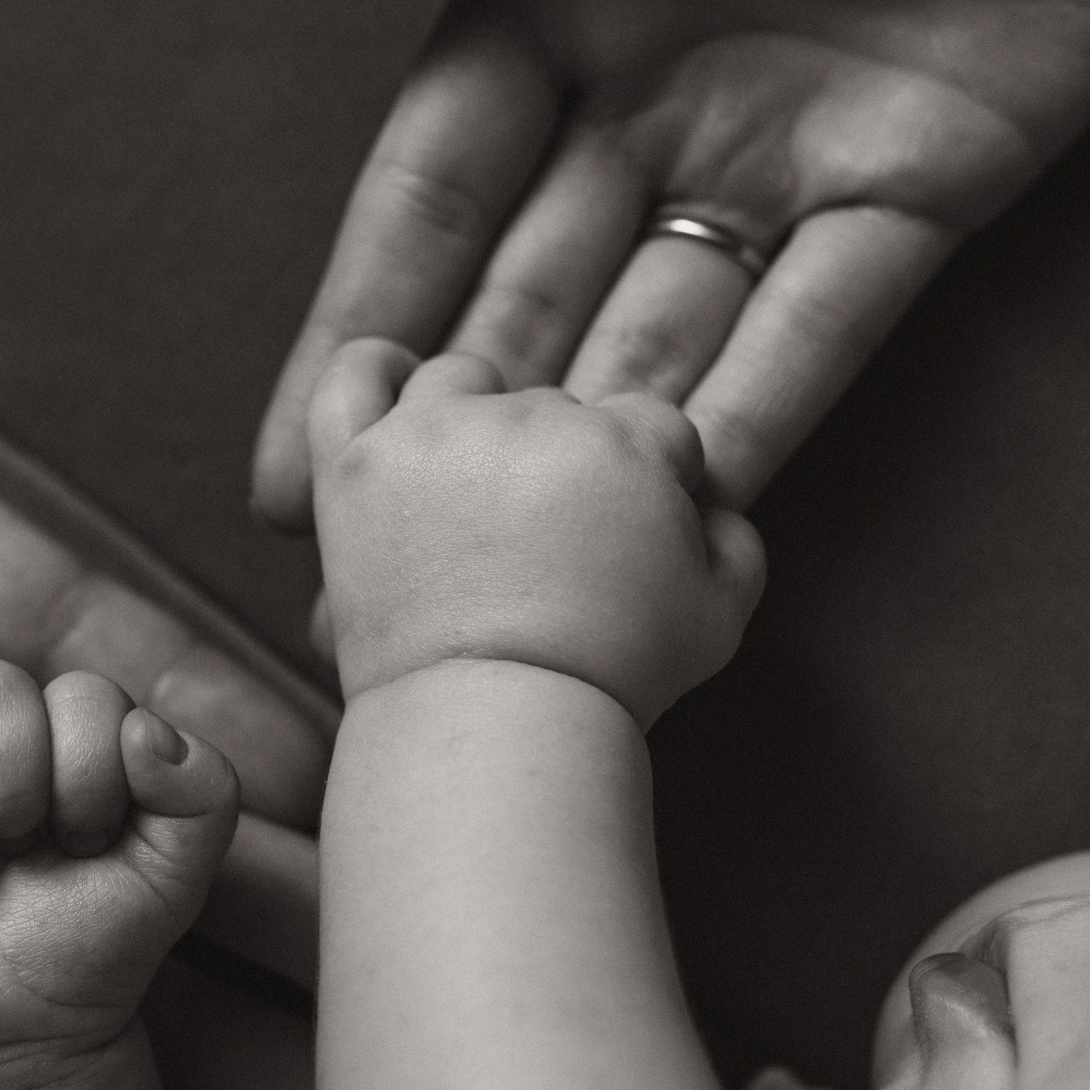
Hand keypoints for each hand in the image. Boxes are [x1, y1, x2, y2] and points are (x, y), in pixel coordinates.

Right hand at [0, 661, 239, 1089]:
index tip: (88, 848)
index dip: (91, 775)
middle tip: (13, 861)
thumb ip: (204, 797)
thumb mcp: (172, 885)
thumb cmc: (83, 957)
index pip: (78, 692)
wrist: (3, 1051)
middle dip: (12, 786)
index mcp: (54, 729)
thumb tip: (148, 732)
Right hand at [256, 0, 1089, 520]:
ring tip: (510, 596)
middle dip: (457, 444)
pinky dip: (767, 415)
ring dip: (589, 462)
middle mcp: (661, 81)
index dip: (360, 331)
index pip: (435, 190)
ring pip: (666, 331)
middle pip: (529, 294)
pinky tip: (685, 519)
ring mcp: (795, 140)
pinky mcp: (936, 173)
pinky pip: (833, 321)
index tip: (290, 467)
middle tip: (372, 587)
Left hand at [308, 341, 761, 717]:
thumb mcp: (717, 620)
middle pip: (550, 403)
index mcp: (625, 440)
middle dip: (556, 461)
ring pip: (459, 381)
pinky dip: (369, 371)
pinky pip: (353, 378)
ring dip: (473, 420)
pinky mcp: (358, 461)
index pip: (647, 421)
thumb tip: (713, 509)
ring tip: (472, 492)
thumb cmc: (610, 676)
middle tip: (537, 541)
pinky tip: (390, 396)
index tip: (622, 531)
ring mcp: (437, 432)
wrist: (495, 718)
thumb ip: (736, 547)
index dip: (645, 473)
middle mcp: (531, 414)